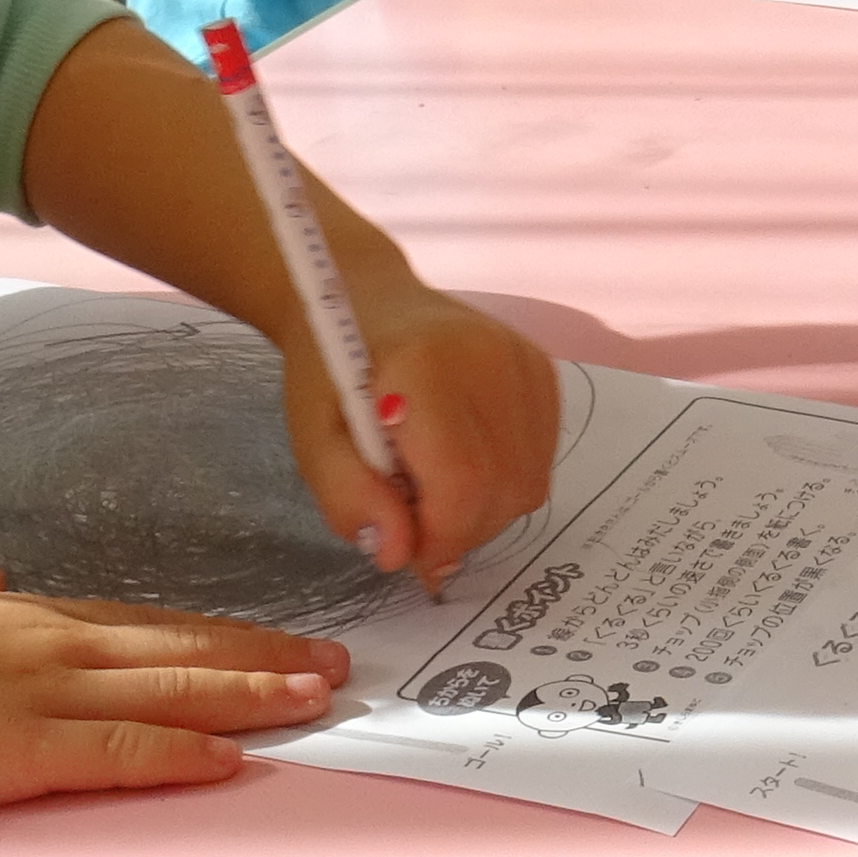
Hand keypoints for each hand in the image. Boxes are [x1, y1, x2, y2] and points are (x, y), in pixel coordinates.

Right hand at [0, 562, 349, 802]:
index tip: (277, 637)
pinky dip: (181, 753)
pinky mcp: (16, 749)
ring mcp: (40, 694)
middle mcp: (51, 646)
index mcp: (27, 619)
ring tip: (319, 699)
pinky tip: (232, 759)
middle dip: (263, 658)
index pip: (146, 623)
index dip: (220, 634)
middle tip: (338, 665)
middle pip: (181, 650)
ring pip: (171, 691)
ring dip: (251, 695)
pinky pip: (118, 751)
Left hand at [324, 285, 558, 581]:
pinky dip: (504, 483)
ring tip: (434, 489)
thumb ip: (349, 497)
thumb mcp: (312, 438)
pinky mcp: (544, 372)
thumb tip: (396, 554)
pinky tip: (464, 464)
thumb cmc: (332, 369)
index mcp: (426, 366)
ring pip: (529, 483)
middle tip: (414, 521)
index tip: (409, 557)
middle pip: (503, 488)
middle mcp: (492, 357)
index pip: (461, 481)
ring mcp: (527, 362)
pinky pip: (540, 461)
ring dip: (484, 512)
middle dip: (460, 531)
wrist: (366, 299)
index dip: (440, 538)